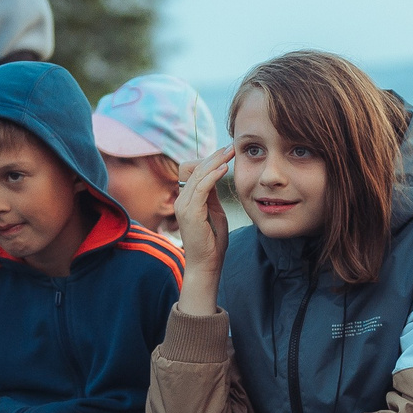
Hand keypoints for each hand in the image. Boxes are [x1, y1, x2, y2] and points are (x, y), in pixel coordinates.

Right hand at [173, 146, 232, 312]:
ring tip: (230, 153)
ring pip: (197, 175)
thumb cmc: (212, 241)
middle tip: (230, 147)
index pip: (194, 170)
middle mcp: (181, 199)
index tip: (226, 152)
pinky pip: (201, 187)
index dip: (209, 160)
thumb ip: (212, 195)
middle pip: (194, 168)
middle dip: (214, 156)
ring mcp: (183, 205)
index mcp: (186, 199)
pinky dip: (212, 176)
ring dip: (215, 161)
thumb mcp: (214, 211)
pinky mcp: (190, 212)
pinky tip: (224, 169)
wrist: (206, 265)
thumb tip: (216, 174)